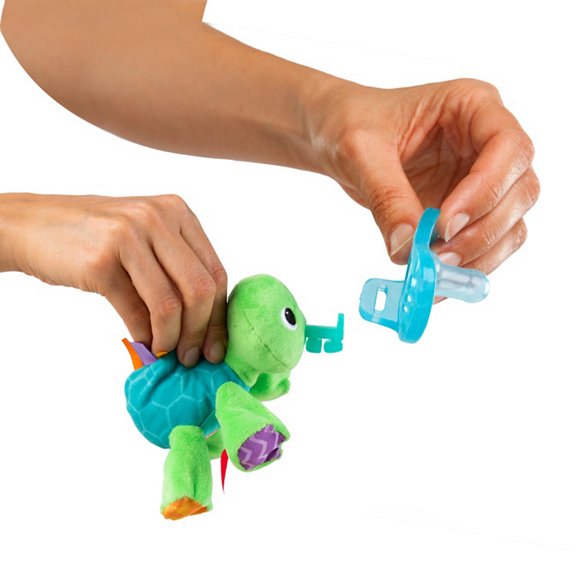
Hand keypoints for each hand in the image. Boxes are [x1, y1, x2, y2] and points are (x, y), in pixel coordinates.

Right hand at [0, 193, 226, 365]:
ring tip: (167, 353)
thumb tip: (206, 324)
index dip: (219, 316)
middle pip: (200, 289)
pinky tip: (144, 343)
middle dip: (201, 332)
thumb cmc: (96, 236)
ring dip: (172, 339)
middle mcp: (158, 218)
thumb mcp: (146, 236)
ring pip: (171, 305)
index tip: (217, 346)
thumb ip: (177, 266)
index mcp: (177, 212)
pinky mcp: (101, 261)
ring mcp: (129, 236)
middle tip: (194, 357)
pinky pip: (136, 312)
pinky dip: (145, 336)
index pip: (216, 272)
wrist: (33, 225)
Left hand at [309, 78, 539, 270]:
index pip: (508, 146)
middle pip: (520, 191)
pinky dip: (466, 268)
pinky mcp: (466, 213)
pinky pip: (485, 246)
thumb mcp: (361, 152)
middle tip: (439, 259)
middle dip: (483, 231)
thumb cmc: (351, 124)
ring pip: (511, 225)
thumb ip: (387, 197)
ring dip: (479, 256)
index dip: (486, 189)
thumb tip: (408, 248)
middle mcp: (486, 144)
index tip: (446, 223)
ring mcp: (480, 181)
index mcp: (472, 106)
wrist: (338, 139)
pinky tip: (437, 283)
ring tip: (434, 273)